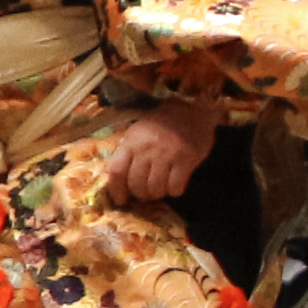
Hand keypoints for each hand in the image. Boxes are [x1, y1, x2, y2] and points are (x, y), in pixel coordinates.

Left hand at [98, 101, 217, 206]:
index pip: (117, 171)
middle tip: (147, 193)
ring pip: (156, 188)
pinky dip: (174, 190)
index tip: (121, 199)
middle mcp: (146, 149)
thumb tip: (121, 180)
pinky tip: (176, 185)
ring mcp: (167, 155)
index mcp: (131, 142)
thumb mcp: (138, 131)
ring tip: (161, 188)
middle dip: (141, 194)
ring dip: (158, 193)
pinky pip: (175, 186)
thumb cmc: (162, 122)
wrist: (191, 108)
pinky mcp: (186, 160)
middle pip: (136, 184)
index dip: (116, 190)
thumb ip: (129, 152)